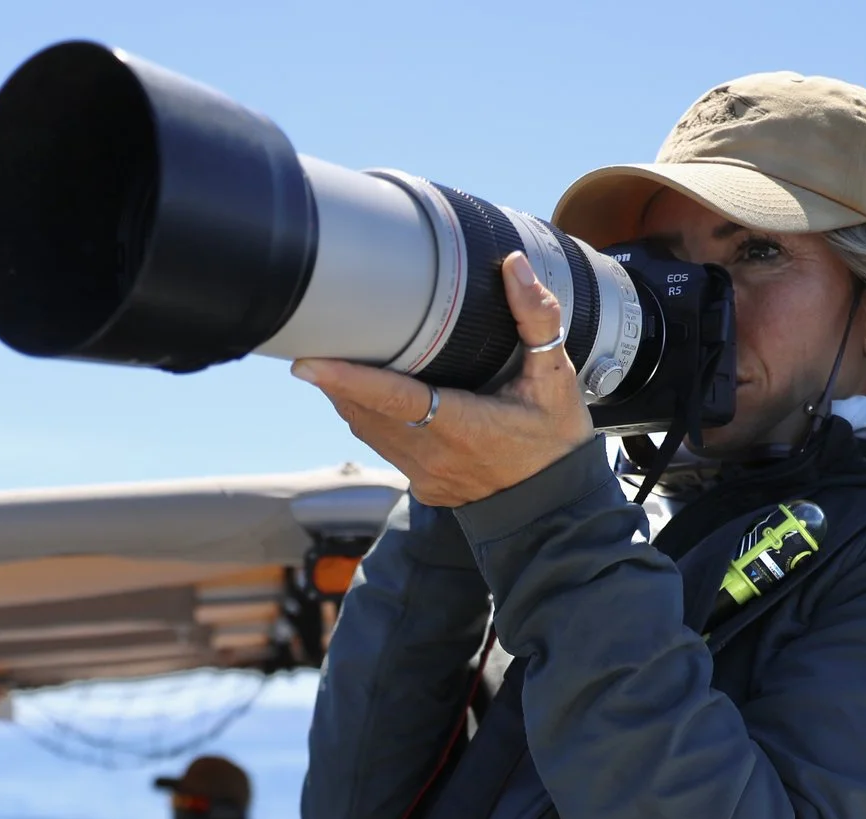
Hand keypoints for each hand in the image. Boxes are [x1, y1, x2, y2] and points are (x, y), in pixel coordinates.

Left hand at [292, 251, 594, 508]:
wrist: (555, 504)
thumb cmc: (555, 439)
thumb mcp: (556, 378)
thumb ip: (537, 320)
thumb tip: (514, 267)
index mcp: (464, 426)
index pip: (394, 398)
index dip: (349, 379)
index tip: (309, 362)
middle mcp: (434, 455)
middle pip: (366, 411)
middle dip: (336, 378)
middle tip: (314, 336)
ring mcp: (423, 474)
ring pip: (367, 429)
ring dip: (347, 396)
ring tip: (328, 357)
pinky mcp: (420, 484)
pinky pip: (382, 445)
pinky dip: (367, 416)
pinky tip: (364, 391)